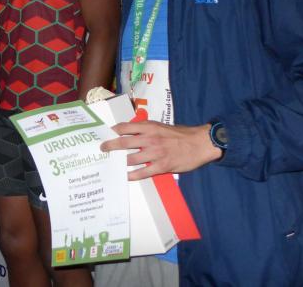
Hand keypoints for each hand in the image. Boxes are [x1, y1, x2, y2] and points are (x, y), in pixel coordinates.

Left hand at [99, 120, 220, 180]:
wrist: (199, 143)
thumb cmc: (179, 134)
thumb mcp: (160, 126)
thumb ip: (145, 128)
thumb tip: (129, 130)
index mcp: (149, 127)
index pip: (125, 127)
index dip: (113, 131)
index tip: (106, 134)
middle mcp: (150, 139)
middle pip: (123, 142)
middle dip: (110, 146)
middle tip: (103, 149)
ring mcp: (155, 153)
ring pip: (131, 159)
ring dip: (120, 162)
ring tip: (113, 164)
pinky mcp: (162, 166)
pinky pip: (143, 172)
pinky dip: (132, 175)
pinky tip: (126, 176)